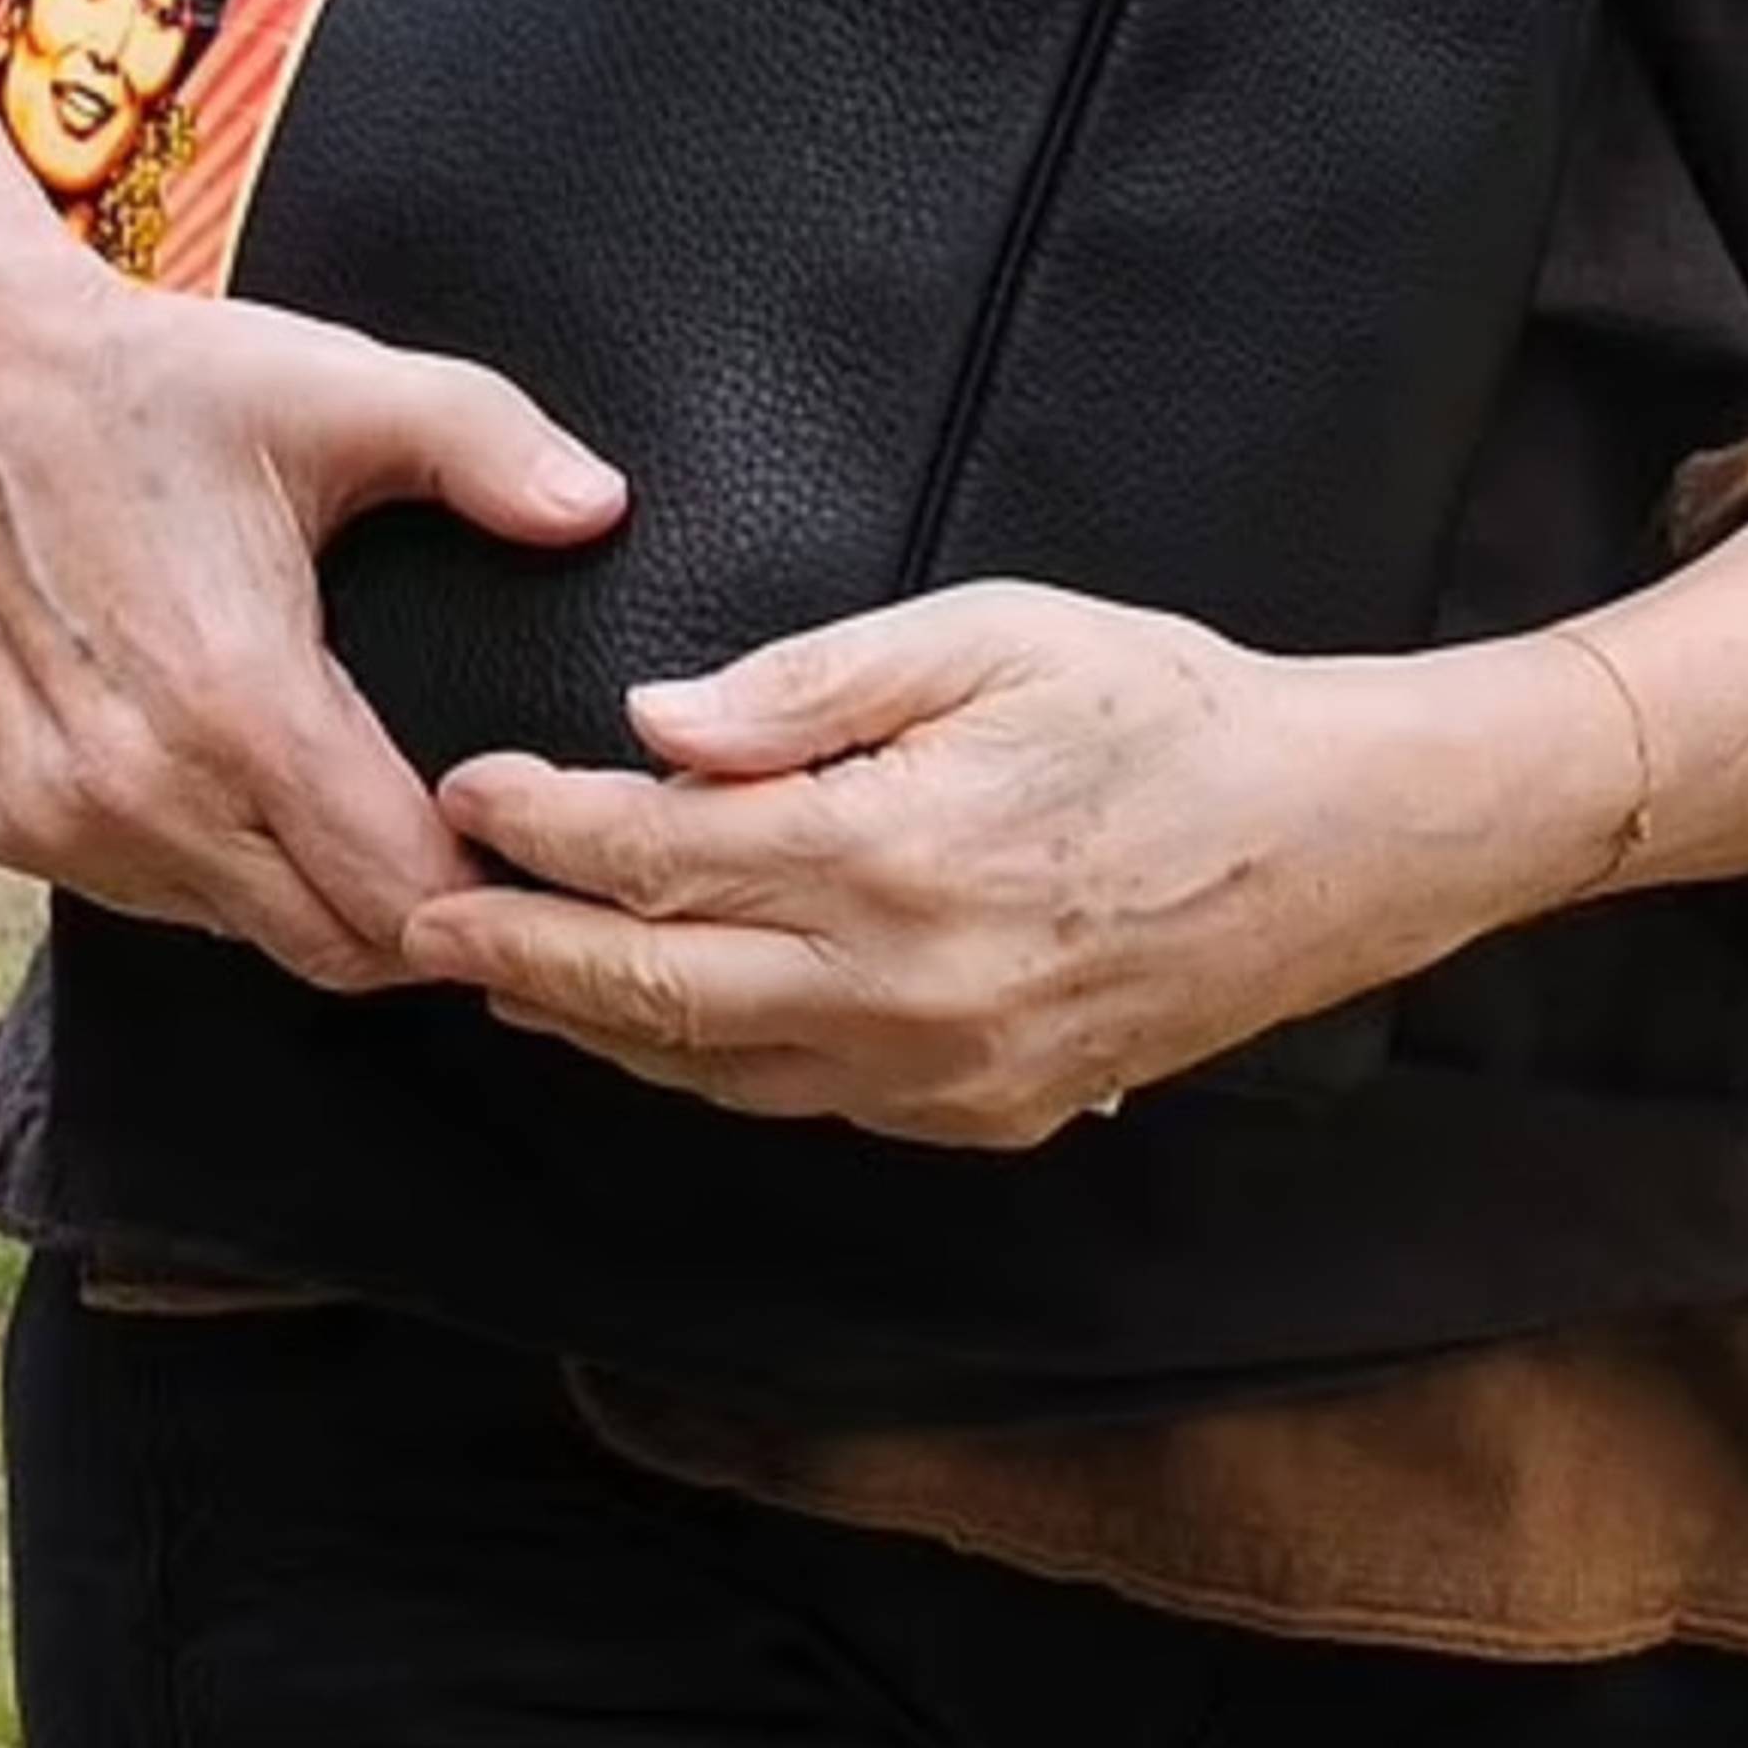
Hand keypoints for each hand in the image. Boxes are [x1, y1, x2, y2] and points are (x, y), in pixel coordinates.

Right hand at [0, 0, 631, 1005]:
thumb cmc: (156, 387)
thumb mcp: (340, 387)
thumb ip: (487, 446)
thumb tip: (599, 507)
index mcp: (234, 699)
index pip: (393, 891)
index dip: (481, 889)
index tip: (532, 853)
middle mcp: (135, 789)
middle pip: (326, 946)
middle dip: (415, 920)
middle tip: (477, 856)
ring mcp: (54, 818)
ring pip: (235, 931)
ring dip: (311, 900)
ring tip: (372, 822)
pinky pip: (146, 898)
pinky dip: (212, 873)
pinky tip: (249, 794)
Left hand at [401, 580, 1596, 1149]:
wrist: (1331, 839)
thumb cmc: (1164, 707)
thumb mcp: (993, 636)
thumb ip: (815, 682)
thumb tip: (661, 724)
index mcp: (892, 854)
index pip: (661, 853)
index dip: (545, 827)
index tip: (465, 790)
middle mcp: (901, 991)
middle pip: (655, 989)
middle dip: (522, 950)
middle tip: (415, 914)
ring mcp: (942, 1072)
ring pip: (714, 1066)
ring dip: (595, 1020)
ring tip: (503, 971)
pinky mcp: (981, 1112)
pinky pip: (801, 1098)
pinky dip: (704, 1063)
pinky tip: (657, 1022)